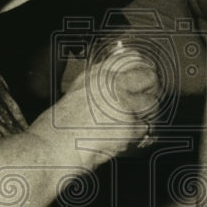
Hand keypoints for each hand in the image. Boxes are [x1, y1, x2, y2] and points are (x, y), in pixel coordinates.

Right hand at [29, 40, 160, 167]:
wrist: (53, 148)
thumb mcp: (79, 91)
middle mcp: (111, 84)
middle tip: (147, 100)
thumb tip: (122, 70)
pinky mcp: (129, 127)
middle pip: (148, 77)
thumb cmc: (60, 125)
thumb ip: (100, 80)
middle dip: (152, 89)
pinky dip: (142, 135)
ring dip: (147, 114)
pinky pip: (147, 128)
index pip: (132, 58)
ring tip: (136, 123)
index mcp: (98, 74)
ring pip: (152, 104)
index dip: (143, 66)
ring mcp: (122, 105)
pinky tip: (130, 138)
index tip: (147, 74)